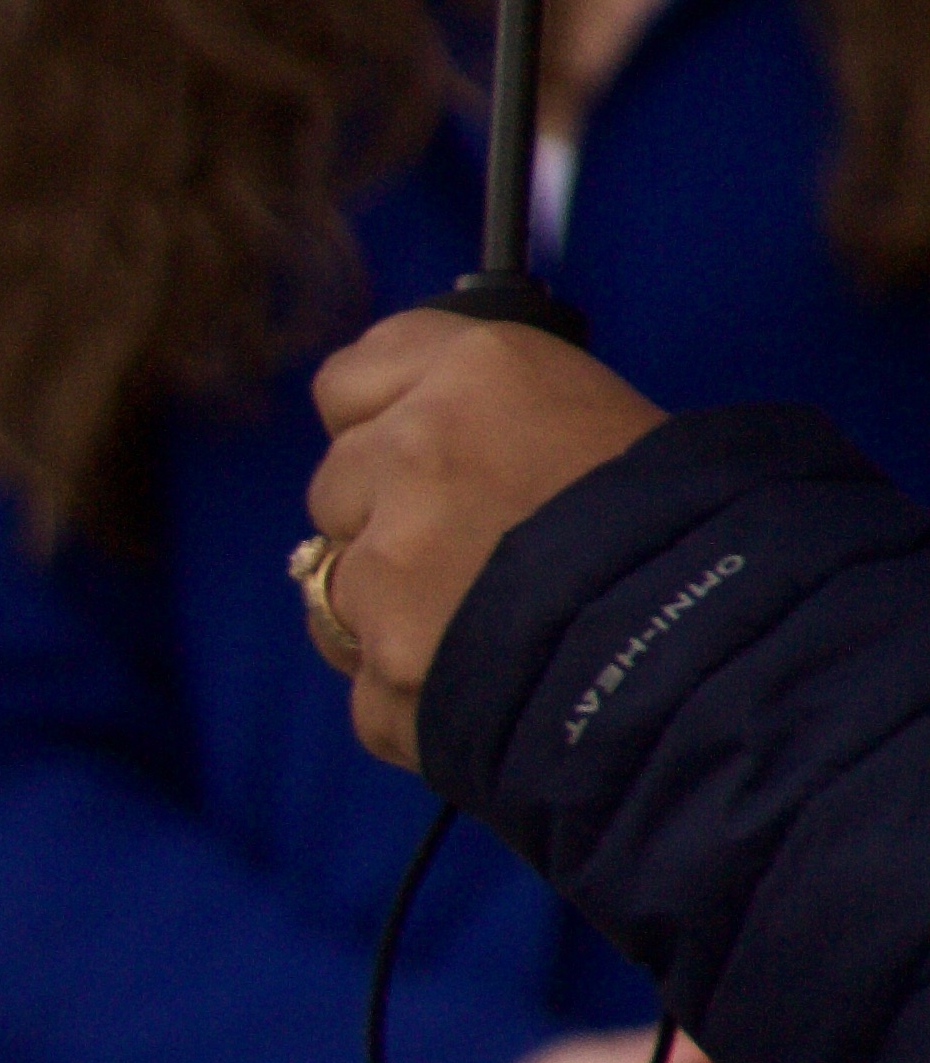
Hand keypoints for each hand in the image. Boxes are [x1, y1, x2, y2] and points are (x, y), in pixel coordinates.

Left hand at [304, 311, 665, 764]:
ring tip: (487, 622)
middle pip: (337, 481)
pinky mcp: (382, 671)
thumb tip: (425, 432)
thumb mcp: (602, 415)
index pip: (351, 378)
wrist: (729, 656)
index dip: (379, 419)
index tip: (409, 446)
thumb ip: (488, 414)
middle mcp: (414, 456)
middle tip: (474, 546)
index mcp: (477, 375)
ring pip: (334, 584)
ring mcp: (384, 572)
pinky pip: (365, 677)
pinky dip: (408, 687)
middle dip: (384, 514)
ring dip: (389, 606)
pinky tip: (480, 684)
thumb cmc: (698, 528)